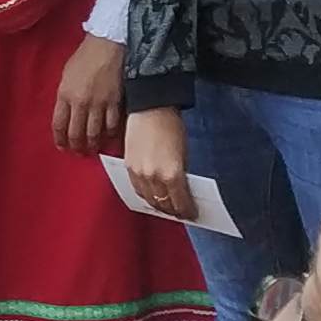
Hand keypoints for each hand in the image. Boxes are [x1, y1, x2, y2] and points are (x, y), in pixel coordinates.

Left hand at [53, 34, 126, 157]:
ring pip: (94, 134)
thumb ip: (65, 95)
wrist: (107, 45)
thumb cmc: (86, 56)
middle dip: (77, 147)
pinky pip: (112, 126)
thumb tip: (66, 112)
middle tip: (79, 152)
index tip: (63, 147)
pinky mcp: (114, 103)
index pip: (58, 125)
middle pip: (76, 133)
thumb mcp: (66, 75)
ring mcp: (98, 104)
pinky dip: (110, 136)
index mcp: (64, 94)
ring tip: (93, 149)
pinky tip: (109, 139)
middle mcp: (80, 102)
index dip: (60, 139)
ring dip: (93, 145)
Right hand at [121, 105, 192, 219]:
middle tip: (180, 212)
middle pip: (163, 204)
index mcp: (172, 174)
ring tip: (166, 207)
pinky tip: (151, 195)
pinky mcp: (128, 167)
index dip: (188, 211)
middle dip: (173, 211)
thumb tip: (182, 190)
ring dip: (158, 205)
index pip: (181, 203)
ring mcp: (139, 173)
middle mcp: (154, 177)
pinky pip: (136, 189)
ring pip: (148, 200)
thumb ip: (181, 174)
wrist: (150, 108)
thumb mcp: (184, 153)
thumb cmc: (171, 126)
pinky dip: (145, 195)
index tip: (192, 213)